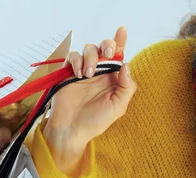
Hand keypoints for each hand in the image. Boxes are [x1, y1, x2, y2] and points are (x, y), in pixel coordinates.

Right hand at [44, 26, 136, 172]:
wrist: (71, 129)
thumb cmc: (96, 121)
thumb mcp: (118, 107)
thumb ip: (126, 86)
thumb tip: (126, 65)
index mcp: (113, 79)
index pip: (119, 57)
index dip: (120, 42)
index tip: (122, 31)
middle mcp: (100, 72)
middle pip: (104, 47)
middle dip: (107, 45)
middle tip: (107, 54)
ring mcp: (84, 71)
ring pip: (89, 49)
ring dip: (91, 57)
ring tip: (88, 75)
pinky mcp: (69, 72)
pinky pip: (73, 56)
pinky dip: (76, 61)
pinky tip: (78, 74)